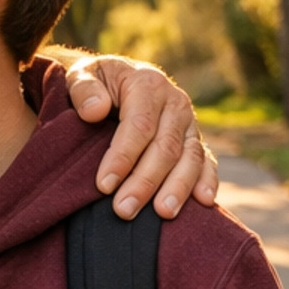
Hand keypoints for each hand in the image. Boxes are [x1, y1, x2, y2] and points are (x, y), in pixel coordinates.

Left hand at [61, 54, 218, 217]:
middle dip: (145, 181)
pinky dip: (207, 181)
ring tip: (163, 214)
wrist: (114, 80)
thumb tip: (94, 111)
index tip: (104, 185)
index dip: (123, 156)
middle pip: (165, 147)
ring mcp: (189, 122)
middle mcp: (175, 102)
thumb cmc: (94, 84)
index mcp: (147, 84)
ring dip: (177, 188)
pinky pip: (206, 161)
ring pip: (190, 157)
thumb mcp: (80, 75)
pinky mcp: (194, 139)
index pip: (139, 125)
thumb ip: (83, 90)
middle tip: (124, 210)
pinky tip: (203, 202)